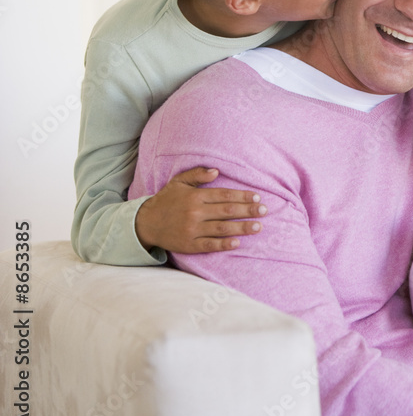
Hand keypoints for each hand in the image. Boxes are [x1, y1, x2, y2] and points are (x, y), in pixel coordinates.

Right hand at [135, 167, 266, 253]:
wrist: (145, 223)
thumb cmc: (166, 200)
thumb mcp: (179, 182)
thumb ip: (197, 174)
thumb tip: (217, 171)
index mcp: (195, 196)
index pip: (224, 195)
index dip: (242, 196)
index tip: (257, 197)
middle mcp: (195, 213)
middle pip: (227, 211)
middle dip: (248, 211)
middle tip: (264, 210)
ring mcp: (192, 230)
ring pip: (222, 228)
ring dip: (242, 228)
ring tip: (258, 226)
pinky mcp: (189, 245)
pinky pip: (209, 245)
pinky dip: (223, 244)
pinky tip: (237, 242)